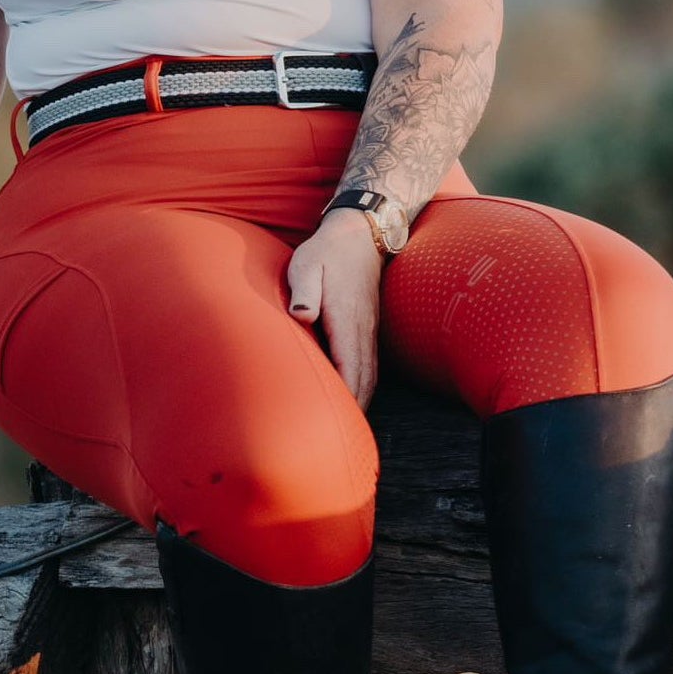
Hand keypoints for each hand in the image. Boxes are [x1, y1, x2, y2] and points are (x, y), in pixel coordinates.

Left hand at [286, 210, 383, 412]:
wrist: (359, 234)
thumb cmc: (326, 252)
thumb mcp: (306, 264)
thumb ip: (304, 290)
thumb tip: (302, 316)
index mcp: (346, 318)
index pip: (349, 366)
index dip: (345, 396)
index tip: (337, 423)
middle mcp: (362, 328)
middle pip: (364, 378)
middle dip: (355, 409)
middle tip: (343, 439)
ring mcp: (369, 328)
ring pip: (370, 373)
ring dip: (362, 400)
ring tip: (350, 427)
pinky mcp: (368, 326)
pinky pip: (370, 363)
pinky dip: (364, 384)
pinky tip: (355, 396)